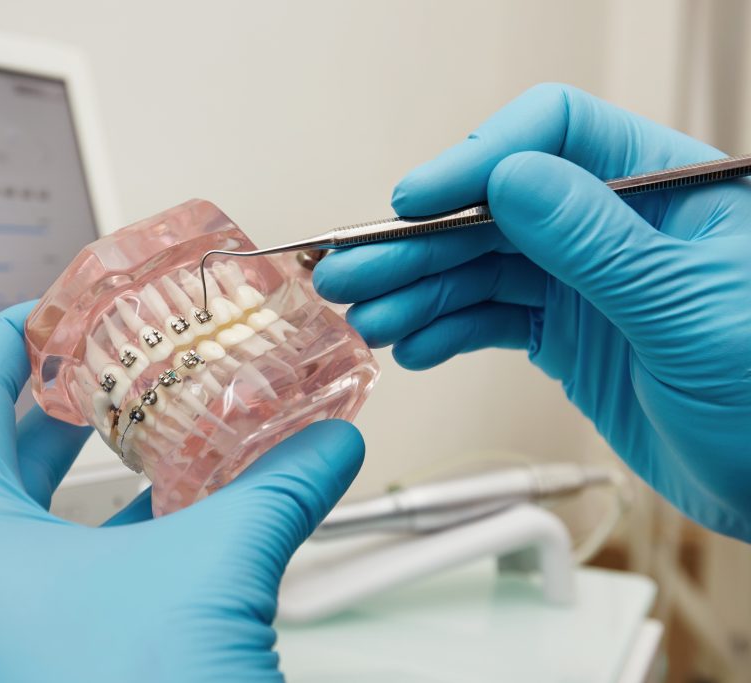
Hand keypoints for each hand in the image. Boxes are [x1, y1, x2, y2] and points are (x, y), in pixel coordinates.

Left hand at [0, 302, 363, 681]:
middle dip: (73, 398)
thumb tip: (330, 443)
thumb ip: (276, 495)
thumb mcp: (209, 577)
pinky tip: (183, 512)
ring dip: (107, 469)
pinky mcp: (43, 664)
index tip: (59, 299)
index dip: (17, 335)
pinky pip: (75, 571)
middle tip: (122, 349)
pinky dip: (124, 534)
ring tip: (162, 417)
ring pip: (47, 517)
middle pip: (8, 451)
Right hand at [313, 83, 750, 539]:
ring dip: (418, 292)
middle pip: (495, 208)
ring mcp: (588, 281)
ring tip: (370, 321)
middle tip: (353, 271)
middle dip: (419, 242)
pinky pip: (492, 319)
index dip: (478, 159)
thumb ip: (601, 245)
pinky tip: (415, 347)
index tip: (416, 202)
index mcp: (669, 190)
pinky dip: (447, 332)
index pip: (556, 134)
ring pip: (481, 267)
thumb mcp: (694, 313)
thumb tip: (515, 180)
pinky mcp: (568, 334)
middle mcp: (617, 225)